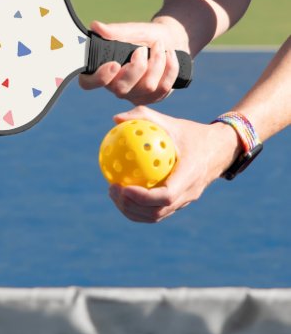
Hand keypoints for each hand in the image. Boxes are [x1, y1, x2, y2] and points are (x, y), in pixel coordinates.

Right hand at [79, 19, 188, 104]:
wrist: (170, 40)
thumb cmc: (145, 36)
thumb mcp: (132, 30)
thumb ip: (115, 31)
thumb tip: (96, 26)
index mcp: (103, 70)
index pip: (88, 83)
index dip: (99, 78)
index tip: (114, 64)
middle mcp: (115, 86)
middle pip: (121, 89)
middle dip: (137, 67)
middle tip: (142, 49)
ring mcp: (134, 95)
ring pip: (147, 87)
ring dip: (157, 62)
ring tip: (159, 46)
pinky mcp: (152, 98)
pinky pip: (163, 88)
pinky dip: (170, 67)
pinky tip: (170, 55)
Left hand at [107, 106, 241, 222]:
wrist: (220, 149)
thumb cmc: (192, 133)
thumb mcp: (171, 122)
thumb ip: (144, 117)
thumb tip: (116, 119)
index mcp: (190, 175)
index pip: (166, 196)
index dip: (143, 197)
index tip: (123, 187)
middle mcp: (189, 193)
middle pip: (157, 212)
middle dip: (131, 206)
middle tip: (112, 189)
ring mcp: (185, 201)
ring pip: (156, 216)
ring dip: (132, 210)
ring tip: (113, 193)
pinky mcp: (180, 203)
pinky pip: (157, 211)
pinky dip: (138, 208)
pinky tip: (122, 192)